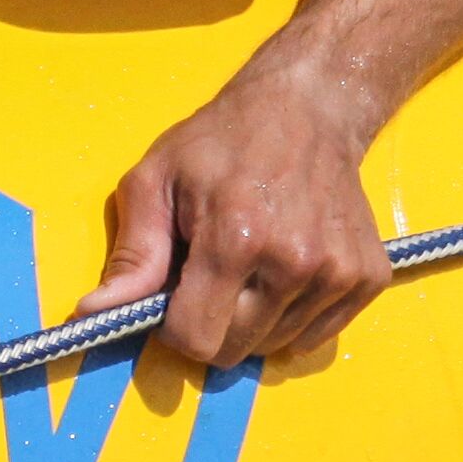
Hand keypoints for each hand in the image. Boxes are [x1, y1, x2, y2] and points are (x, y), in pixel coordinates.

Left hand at [76, 67, 392, 366]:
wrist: (305, 112)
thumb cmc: (218, 145)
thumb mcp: (153, 182)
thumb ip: (132, 256)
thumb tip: (93, 313)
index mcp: (235, 239)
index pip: (196, 338)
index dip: (171, 327)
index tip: (171, 297)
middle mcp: (295, 263)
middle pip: (235, 350)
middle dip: (210, 326)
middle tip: (207, 278)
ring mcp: (338, 273)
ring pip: (276, 346)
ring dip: (252, 321)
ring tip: (247, 267)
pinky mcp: (368, 278)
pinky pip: (318, 337)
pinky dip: (292, 318)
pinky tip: (282, 273)